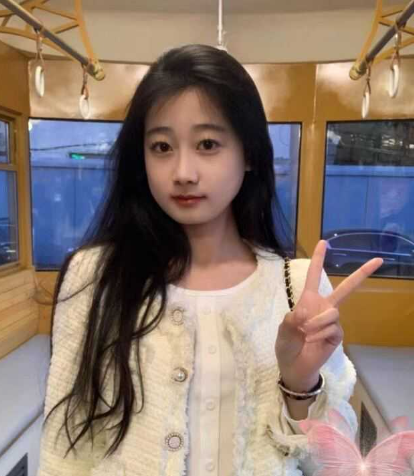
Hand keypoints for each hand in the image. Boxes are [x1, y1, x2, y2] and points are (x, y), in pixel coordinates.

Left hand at [275, 240, 382, 391]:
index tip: (324, 242)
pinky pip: (333, 327)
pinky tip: (314, 341)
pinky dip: (320, 333)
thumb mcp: (284, 329)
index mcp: (308, 300)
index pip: (314, 276)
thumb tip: (307, 314)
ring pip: (332, 312)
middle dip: (361, 274)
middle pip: (345, 288)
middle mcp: (323, 307)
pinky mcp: (337, 334)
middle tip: (378, 260)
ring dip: (316, 323)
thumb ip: (293, 319)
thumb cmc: (287, 345)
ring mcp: (332, 321)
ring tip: (306, 334)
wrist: (294, 367)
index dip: (318, 259)